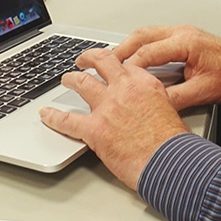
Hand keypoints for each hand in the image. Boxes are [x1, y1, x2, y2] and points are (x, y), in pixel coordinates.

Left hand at [39, 48, 189, 189]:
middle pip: (102, 62)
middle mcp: (124, 89)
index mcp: (145, 84)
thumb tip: (148, 110)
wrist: (169, 162)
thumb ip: (154, 104)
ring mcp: (107, 107)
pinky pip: (67, 120)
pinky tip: (46, 114)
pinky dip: (53, 117)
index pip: (126, 66)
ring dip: (71, 79)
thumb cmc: (174, 145)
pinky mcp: (94, 129)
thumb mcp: (171, 111)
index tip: (114, 68)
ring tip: (66, 78)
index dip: (117, 66)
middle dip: (90, 58)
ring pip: (81, 83)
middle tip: (84, 60)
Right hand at [114, 25, 220, 111]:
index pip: (148, 52)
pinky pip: (154, 37)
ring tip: (111, 60)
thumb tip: (153, 106)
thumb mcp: (203, 92)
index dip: (129, 67)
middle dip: (119, 49)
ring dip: (128, 46)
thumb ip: (175, 98)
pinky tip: (133, 58)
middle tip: (102, 62)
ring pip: (146, 34)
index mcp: (186, 43)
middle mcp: (182, 33)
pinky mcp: (183, 37)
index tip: (116, 78)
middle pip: (141, 36)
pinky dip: (140, 46)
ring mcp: (182, 32)